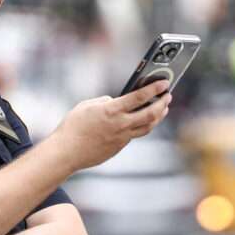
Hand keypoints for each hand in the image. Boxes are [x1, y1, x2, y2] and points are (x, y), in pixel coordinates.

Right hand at [52, 79, 170, 170]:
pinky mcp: (119, 147)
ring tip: (163, 109)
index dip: (154, 88)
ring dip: (158, 116)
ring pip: (148, 127)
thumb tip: (114, 101)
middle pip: (151, 113)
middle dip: (163, 103)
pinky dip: (143, 126)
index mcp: (112, 110)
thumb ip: (104, 101)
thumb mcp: (86, 105)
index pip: (140, 96)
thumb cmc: (73, 127)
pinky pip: (135, 135)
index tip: (164, 82)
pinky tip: (143, 121)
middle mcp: (121, 124)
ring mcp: (122, 138)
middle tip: (168, 96)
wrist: (67, 152)